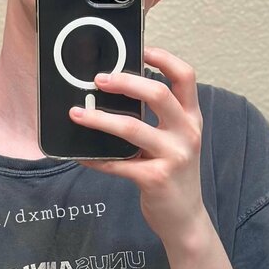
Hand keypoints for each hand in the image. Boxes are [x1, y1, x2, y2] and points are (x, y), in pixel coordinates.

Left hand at [69, 46, 205, 243]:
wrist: (185, 219)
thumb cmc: (174, 175)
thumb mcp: (176, 141)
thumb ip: (159, 119)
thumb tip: (117, 93)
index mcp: (192, 119)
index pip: (186, 77)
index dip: (164, 58)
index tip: (141, 49)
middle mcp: (187, 133)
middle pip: (158, 94)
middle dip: (125, 82)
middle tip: (99, 79)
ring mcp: (173, 157)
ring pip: (132, 128)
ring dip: (99, 119)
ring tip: (77, 114)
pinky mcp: (155, 179)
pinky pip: (117, 164)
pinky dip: (95, 159)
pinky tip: (79, 155)